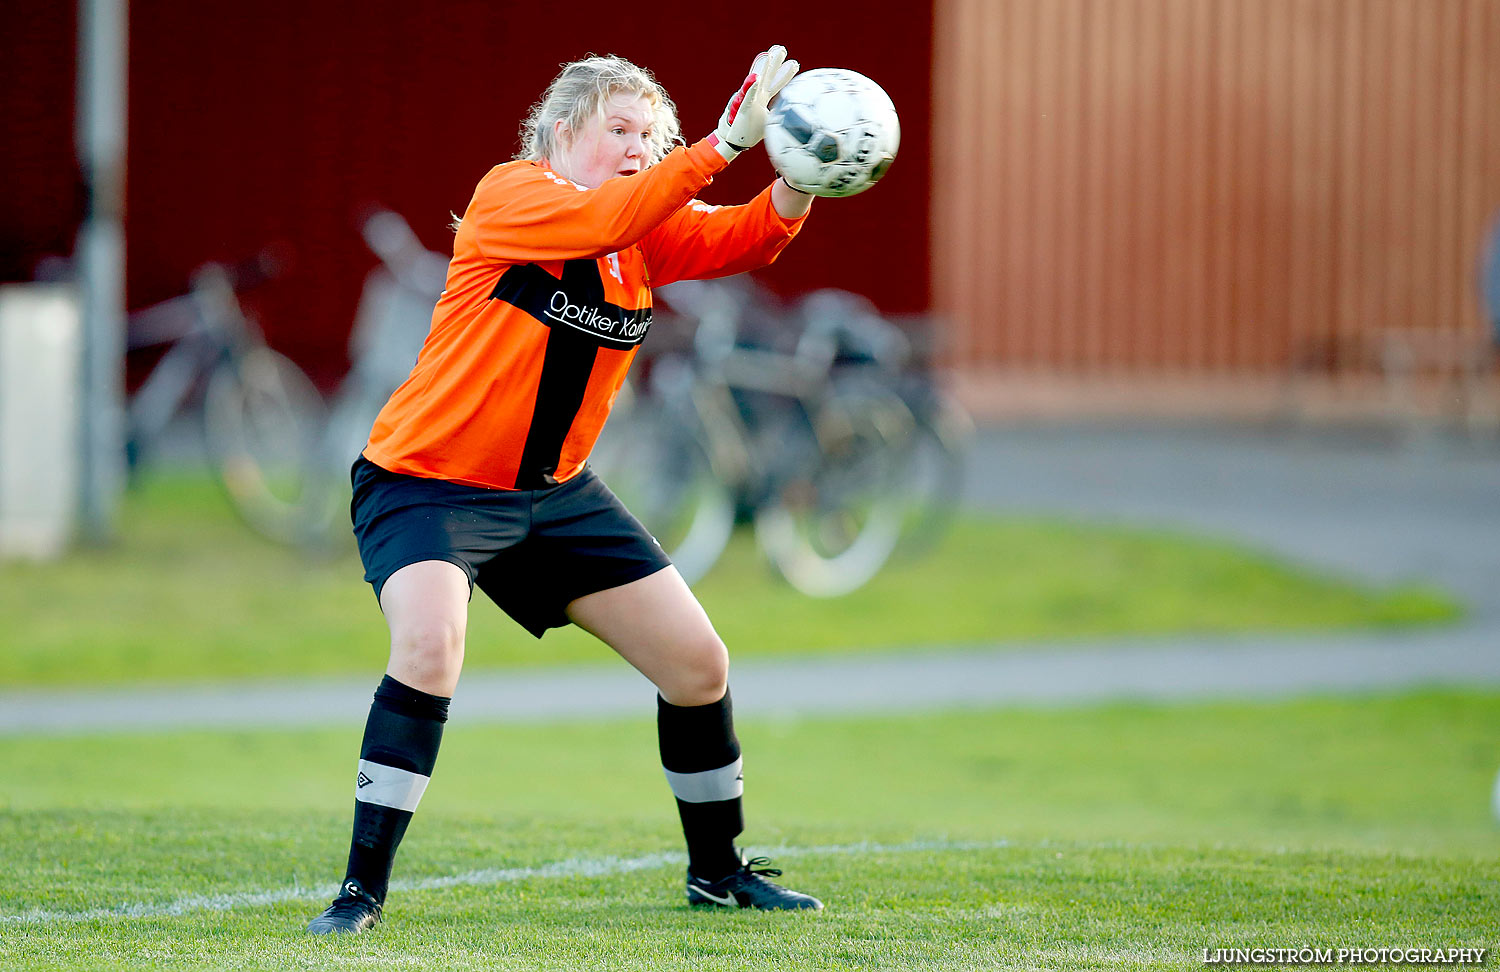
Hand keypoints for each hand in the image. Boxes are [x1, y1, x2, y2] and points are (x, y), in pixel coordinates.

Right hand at [711, 45, 799, 160]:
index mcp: (763, 99)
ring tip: (767, 55)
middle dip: (774, 63)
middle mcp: (757, 97)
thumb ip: (775, 113)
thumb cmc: (748, 130)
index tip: (795, 64)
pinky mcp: (743, 108)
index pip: (776, 84)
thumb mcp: (766, 121)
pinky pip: (748, 97)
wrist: (733, 141)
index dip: (785, 74)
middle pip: (768, 77)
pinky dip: (751, 87)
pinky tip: (755, 77)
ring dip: (762, 68)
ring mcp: (749, 101)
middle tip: (781, 49)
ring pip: (757, 82)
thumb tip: (788, 113)